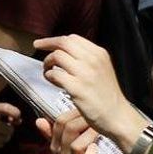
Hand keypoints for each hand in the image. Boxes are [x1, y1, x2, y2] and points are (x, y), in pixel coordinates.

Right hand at [0, 102, 22, 149]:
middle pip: (6, 129)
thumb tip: (18, 121)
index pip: (5, 109)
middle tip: (7, 130)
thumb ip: (6, 112)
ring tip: (0, 135)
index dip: (15, 113)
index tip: (16, 118)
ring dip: (4, 138)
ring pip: (2, 139)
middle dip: (9, 131)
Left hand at [34, 35, 147, 151]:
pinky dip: (49, 76)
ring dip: (47, 63)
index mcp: (99, 54)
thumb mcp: (101, 69)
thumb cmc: (106, 95)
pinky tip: (53, 82)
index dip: (55, 40)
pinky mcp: (77, 87)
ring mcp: (85, 73)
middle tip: (36, 47)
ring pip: (57, 56)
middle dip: (46, 44)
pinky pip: (54, 74)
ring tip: (48, 71)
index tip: (44, 43)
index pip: (73, 38)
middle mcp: (93, 60)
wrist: (116, 115)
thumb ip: (86, 59)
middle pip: (63, 43)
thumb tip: (64, 51)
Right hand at [37, 113, 119, 153]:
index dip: (73, 113)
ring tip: (100, 131)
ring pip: (73, 145)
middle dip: (82, 120)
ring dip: (89, 135)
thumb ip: (58, 134)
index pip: (57, 123)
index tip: (89, 110)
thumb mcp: (73, 148)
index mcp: (56, 147)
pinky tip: (96, 148)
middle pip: (64, 130)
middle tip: (97, 117)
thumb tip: (38, 120)